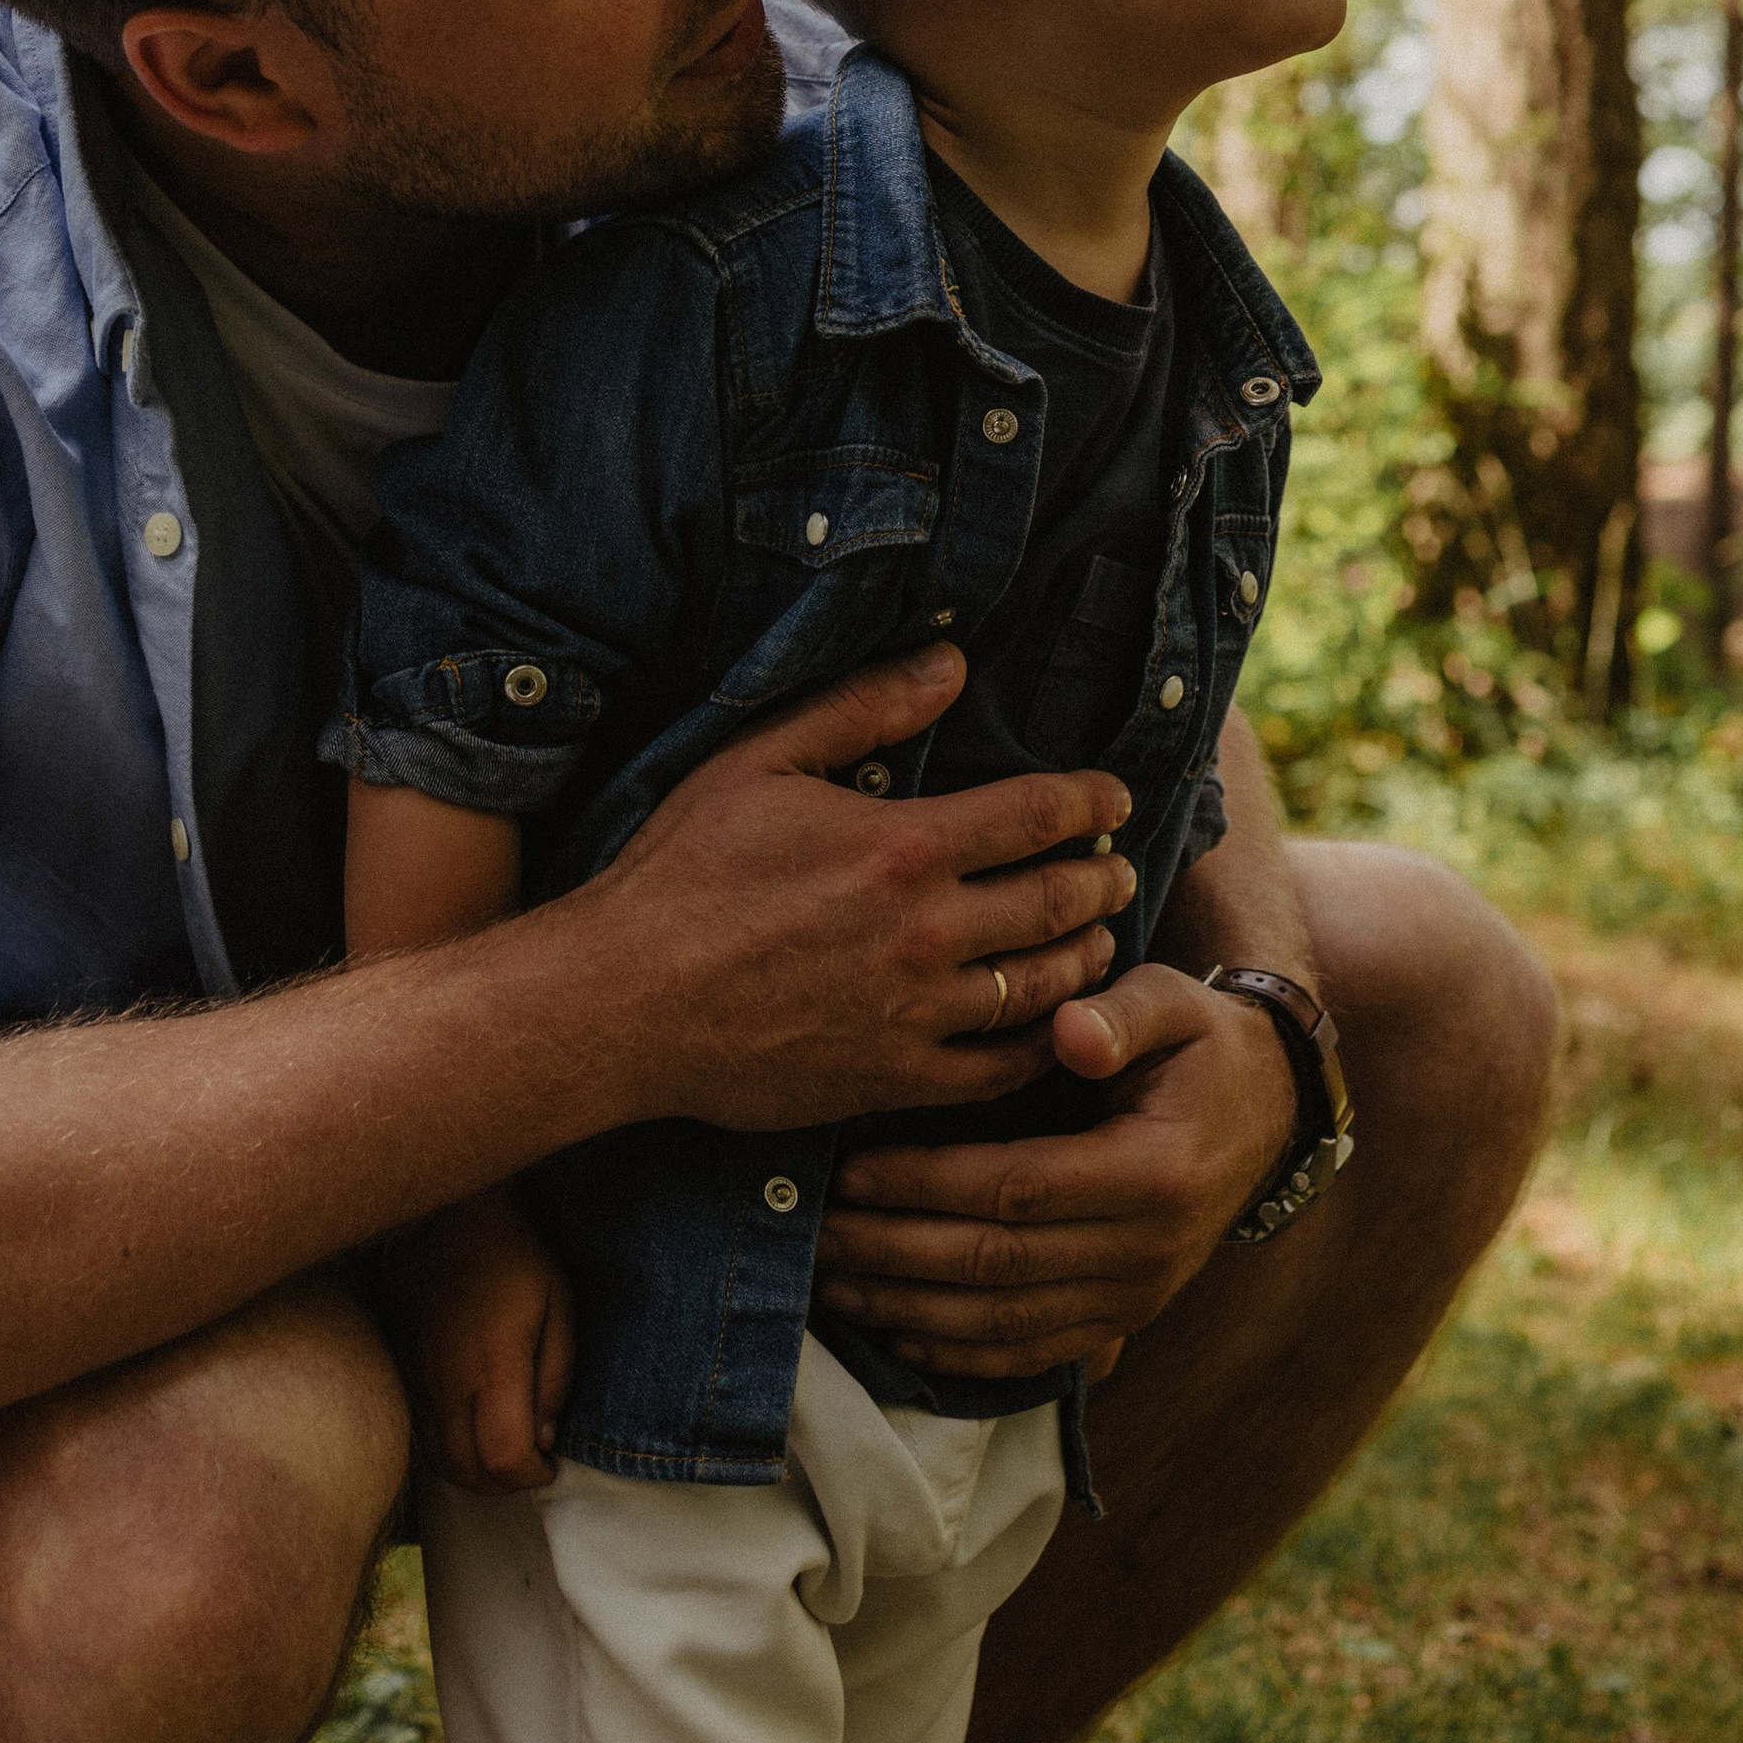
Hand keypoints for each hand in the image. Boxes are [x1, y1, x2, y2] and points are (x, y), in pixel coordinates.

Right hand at [387, 1189, 575, 1492]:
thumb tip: (544, 1439)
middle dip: (504, 1485)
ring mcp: (416, 1380)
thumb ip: (556, 1378)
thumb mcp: (559, 1306)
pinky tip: (470, 1433)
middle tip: (529, 1466)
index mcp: (493, 1365)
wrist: (447, 1215)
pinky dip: (446, 1453)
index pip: (504, 1457)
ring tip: (502, 1454)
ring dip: (473, 1475)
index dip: (532, 1477)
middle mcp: (446, 1382)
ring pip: (437, 1462)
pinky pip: (418, 1436)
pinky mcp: (400, 1372)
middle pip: (467, 1473)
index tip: (550, 1463)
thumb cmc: (514, 1255)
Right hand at [566, 643, 1138, 1133]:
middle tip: (1118, 871)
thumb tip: (951, 662)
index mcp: (903, 845)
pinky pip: (999, 1070)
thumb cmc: (681, 873)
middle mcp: (925, 931)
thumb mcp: (760, 760)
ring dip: (1086, 957)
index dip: (1090, 802)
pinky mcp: (894, 1080)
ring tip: (1098, 940)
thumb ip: (862, 708)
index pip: (1037, 814)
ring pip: (1043, 986)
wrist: (623, 1002)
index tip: (1112, 799)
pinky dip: (1044, 1044)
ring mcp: (915, 1013)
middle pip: (1057, 900)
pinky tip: (1054, 1027)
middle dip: (1102, 880)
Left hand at [810, 964, 1297, 1377]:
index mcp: (1154, 1170)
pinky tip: (895, 1331)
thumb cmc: (1199, 1043)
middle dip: (895, 1253)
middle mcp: (1148, 1250)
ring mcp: (1138, 1296)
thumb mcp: (1174, 1002)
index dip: (927, 1184)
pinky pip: (1034, 1355)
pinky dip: (960, 1354)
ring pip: (1005, 1323)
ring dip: (910, 1309)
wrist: (1267, 1112)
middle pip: (997, 1264)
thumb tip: (1070, 1032)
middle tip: (815, 1232)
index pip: (1018, 1187)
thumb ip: (1122, 1014)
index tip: (852, 1169)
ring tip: (832, 1282)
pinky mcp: (1125, 1320)